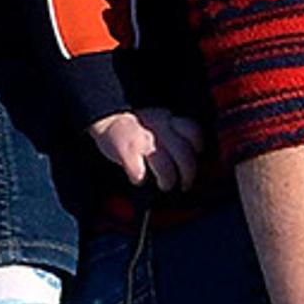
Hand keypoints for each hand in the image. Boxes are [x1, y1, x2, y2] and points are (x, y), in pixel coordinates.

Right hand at [89, 108, 206, 191]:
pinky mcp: (127, 153)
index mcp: (168, 120)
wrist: (105, 118)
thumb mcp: (158, 120)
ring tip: (165, 185)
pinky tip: (138, 179)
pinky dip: (140, 180)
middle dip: (188, 175)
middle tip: (184, 184)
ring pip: (166, 167)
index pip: (193, 132)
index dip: (198, 147)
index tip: (195, 158)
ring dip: (168, 181)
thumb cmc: (134, 126)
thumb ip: (173, 133)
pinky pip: (140, 173)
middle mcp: (158, 128)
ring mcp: (143, 141)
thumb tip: (190, 159)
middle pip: (184, 155)